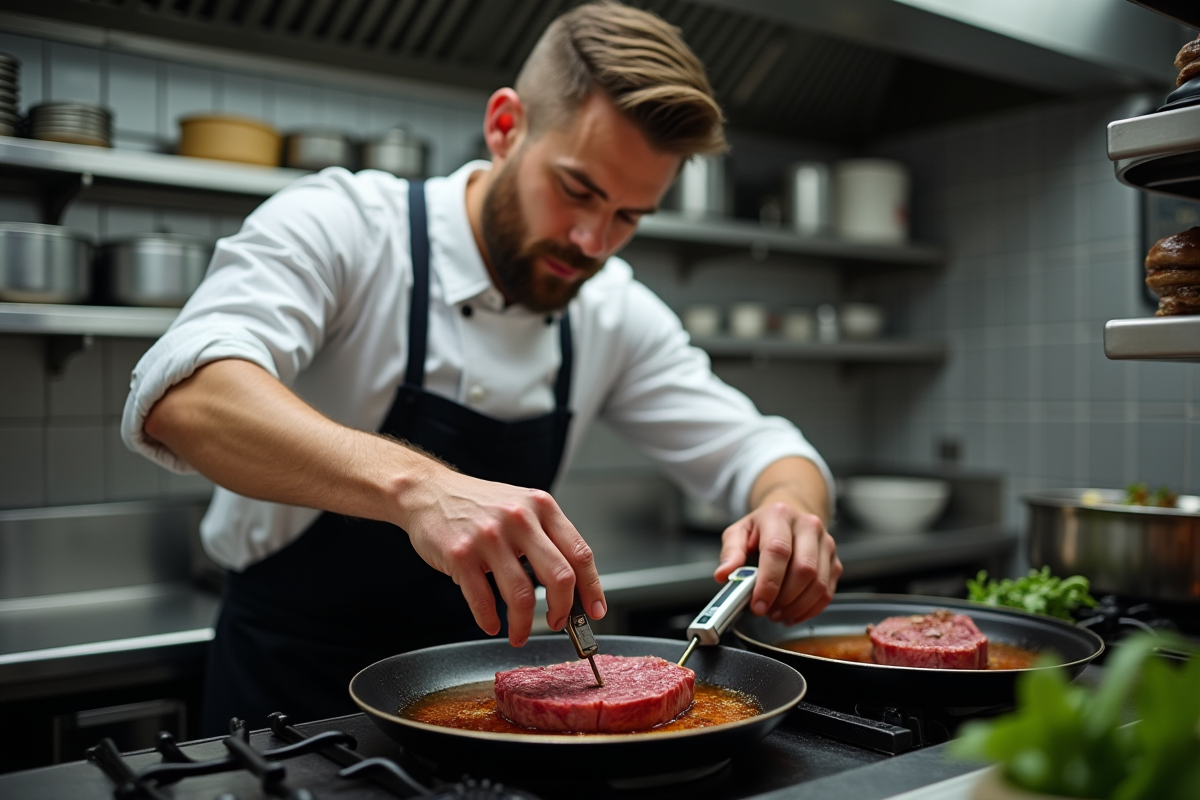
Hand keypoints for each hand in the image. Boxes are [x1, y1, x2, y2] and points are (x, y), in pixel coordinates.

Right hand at [399, 465, 605, 647]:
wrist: (428, 491)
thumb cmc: (479, 505)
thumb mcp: (522, 507)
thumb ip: (546, 537)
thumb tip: (572, 585)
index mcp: (542, 507)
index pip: (580, 553)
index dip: (592, 588)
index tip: (594, 610)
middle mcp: (519, 519)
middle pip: (559, 577)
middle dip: (562, 610)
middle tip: (557, 623)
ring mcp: (489, 537)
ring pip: (522, 596)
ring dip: (524, 625)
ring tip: (520, 633)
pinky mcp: (461, 555)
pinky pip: (483, 600)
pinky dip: (489, 620)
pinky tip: (491, 624)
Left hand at [715, 501, 841, 624]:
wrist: (789, 516)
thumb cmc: (763, 528)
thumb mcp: (738, 533)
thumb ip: (730, 553)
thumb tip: (724, 574)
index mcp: (779, 515)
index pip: (778, 551)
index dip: (769, 582)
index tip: (758, 604)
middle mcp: (808, 526)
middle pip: (804, 569)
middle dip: (784, 598)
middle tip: (766, 611)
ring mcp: (825, 544)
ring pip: (819, 584)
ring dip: (797, 606)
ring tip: (777, 613)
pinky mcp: (835, 561)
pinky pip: (827, 592)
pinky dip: (809, 609)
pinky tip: (793, 613)